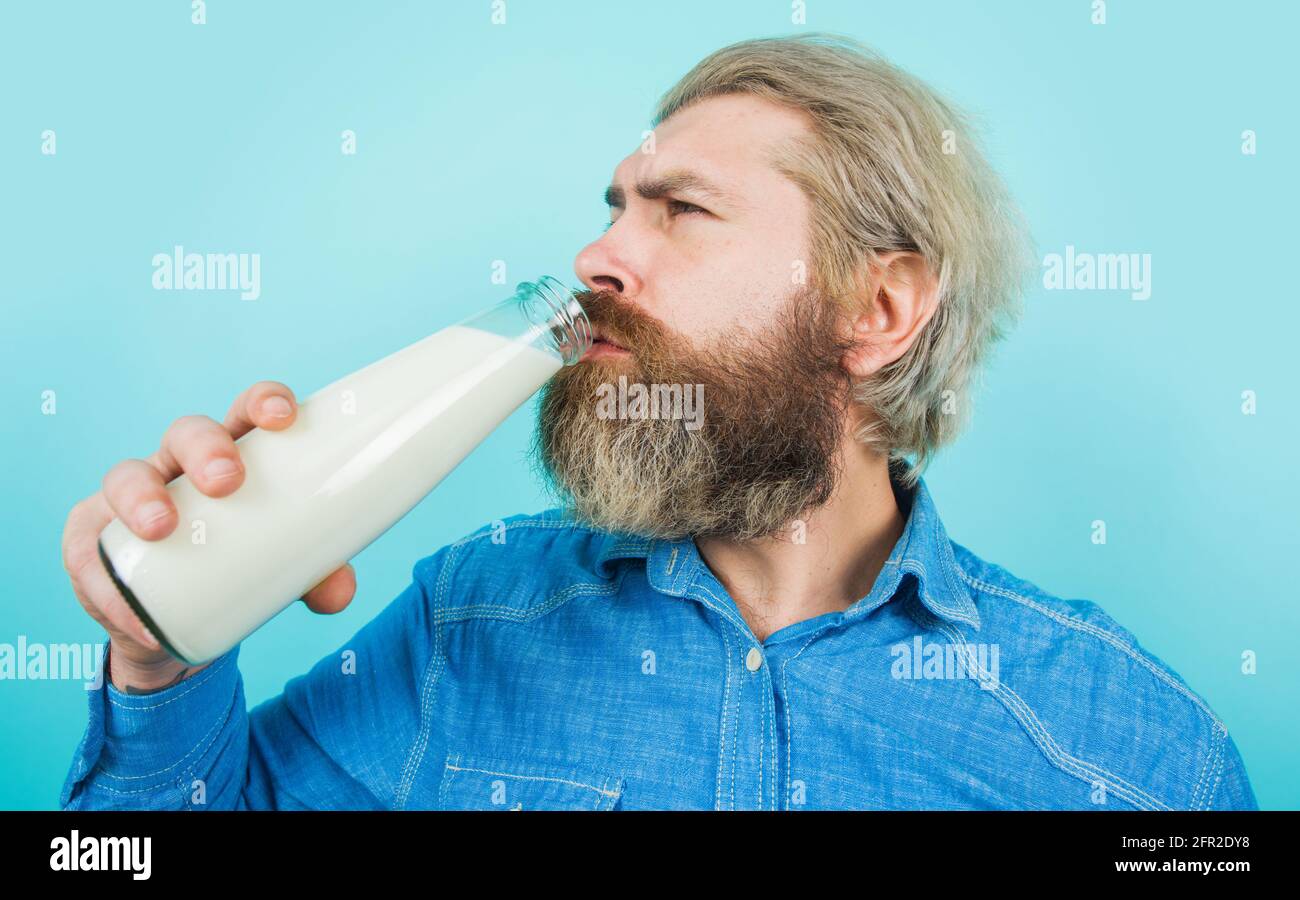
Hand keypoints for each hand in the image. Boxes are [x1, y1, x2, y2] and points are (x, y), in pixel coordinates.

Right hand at [61, 381, 357, 685]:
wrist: (175, 620)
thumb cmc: (240, 564)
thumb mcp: (283, 570)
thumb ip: (315, 575)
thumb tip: (339, 592)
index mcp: (235, 456)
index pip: (247, 413)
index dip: (263, 402)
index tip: (283, 417)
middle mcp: (180, 466)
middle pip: (188, 432)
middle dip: (207, 447)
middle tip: (227, 481)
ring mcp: (130, 498)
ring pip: (127, 475)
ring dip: (142, 496)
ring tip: (162, 528)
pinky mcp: (92, 541)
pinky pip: (90, 549)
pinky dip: (109, 581)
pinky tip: (131, 609)